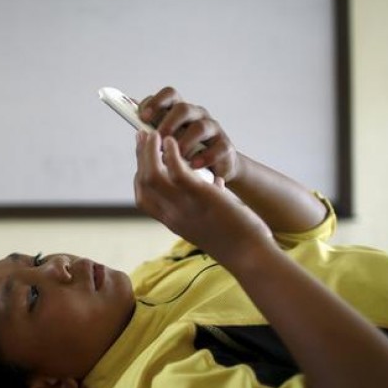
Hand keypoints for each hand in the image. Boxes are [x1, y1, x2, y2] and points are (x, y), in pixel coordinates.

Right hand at [134, 131, 271, 261]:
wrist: (248, 254)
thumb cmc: (234, 238)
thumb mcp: (211, 219)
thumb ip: (206, 201)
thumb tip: (215, 182)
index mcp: (172, 221)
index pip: (143, 196)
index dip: (139, 173)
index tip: (143, 156)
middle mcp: (171, 215)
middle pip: (143, 182)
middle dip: (140, 156)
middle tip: (142, 136)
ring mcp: (183, 207)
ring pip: (153, 174)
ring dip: (149, 151)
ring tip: (153, 133)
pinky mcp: (200, 197)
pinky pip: (177, 171)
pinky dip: (171, 153)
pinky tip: (172, 141)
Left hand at [139, 86, 238, 182]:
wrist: (212, 173)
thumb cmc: (185, 152)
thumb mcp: (166, 140)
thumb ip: (151, 127)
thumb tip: (129, 107)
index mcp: (180, 111)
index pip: (169, 95)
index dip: (155, 102)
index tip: (142, 117)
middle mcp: (197, 115)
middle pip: (183, 108)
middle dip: (168, 123)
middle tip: (159, 140)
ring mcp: (213, 129)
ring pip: (200, 127)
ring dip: (184, 143)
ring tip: (175, 157)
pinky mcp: (225, 146)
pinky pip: (218, 148)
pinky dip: (205, 157)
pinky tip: (194, 166)